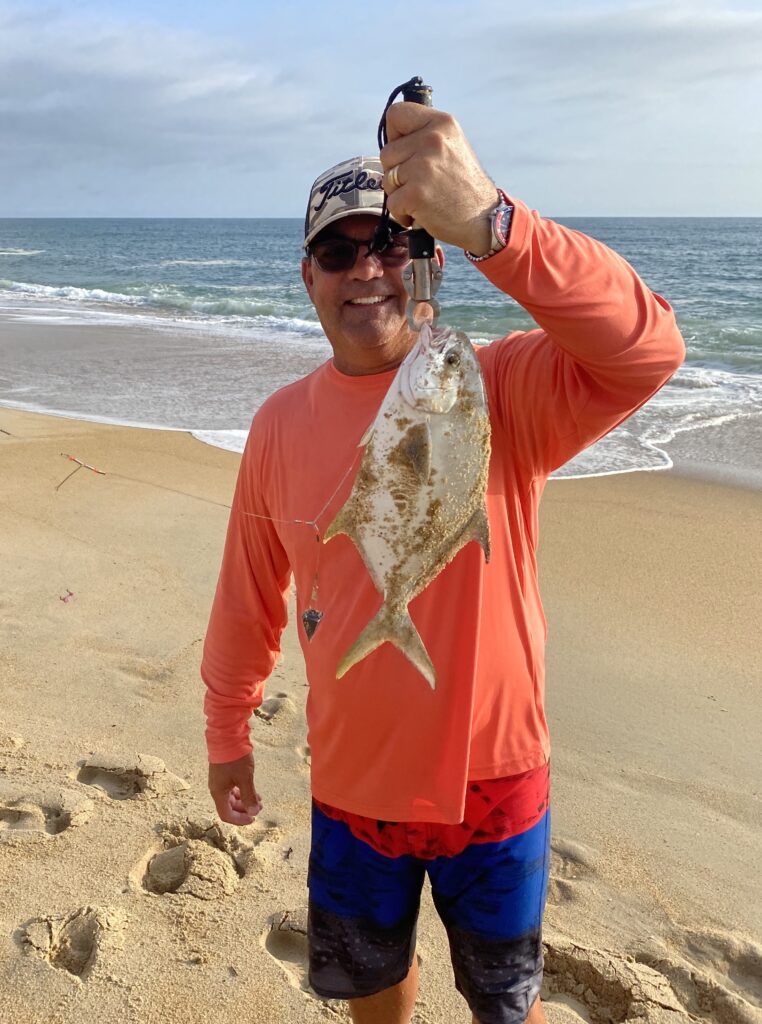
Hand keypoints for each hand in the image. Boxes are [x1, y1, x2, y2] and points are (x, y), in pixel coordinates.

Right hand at [208, 752, 262, 824]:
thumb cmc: (235, 758)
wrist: (227, 736)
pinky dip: (242, 791)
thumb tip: (254, 813)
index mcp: (218, 792)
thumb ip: (249, 797)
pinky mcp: (224, 773)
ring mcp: (220, 780)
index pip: (226, 815)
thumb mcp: (245, 778)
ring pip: (231, 798)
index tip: (253, 818)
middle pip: (229, 807)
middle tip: (259, 807)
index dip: (239, 820)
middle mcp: (217, 788)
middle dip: (244, 810)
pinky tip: (253, 790)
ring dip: (245, 800)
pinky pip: (232, 788)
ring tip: (259, 799)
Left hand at [380, 103, 497, 254]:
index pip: (396, 114)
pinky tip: (421, 213)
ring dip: (399, 194)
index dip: (394, 135)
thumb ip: (425, 135)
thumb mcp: (452, 146)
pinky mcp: (416, 194)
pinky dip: (402, 213)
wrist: (485, 218)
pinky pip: (392, 202)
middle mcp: (432, 140)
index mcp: (441, 123)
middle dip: (397, 171)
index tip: (405, 151)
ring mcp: (423, 167)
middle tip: (421, 183)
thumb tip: (393, 135)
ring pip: (387, 178)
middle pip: (387, 152)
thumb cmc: (464, 186)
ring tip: (424, 198)